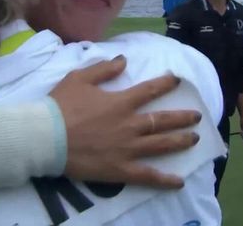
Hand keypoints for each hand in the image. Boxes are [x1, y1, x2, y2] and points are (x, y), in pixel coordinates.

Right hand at [49, 56, 201, 188]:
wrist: (46, 137)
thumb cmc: (60, 106)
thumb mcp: (79, 78)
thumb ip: (103, 69)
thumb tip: (123, 60)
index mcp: (121, 102)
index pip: (149, 90)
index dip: (166, 84)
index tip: (178, 81)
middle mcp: (130, 125)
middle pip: (162, 120)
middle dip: (182, 117)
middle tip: (197, 116)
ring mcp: (127, 149)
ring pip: (161, 145)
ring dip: (180, 141)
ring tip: (195, 139)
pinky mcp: (120, 170)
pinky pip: (147, 176)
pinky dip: (164, 180)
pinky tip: (179, 181)